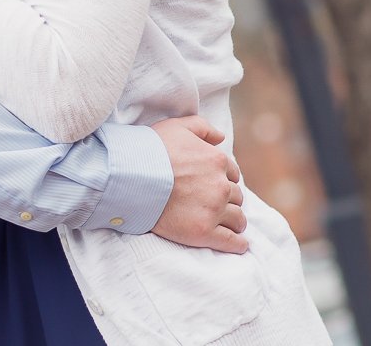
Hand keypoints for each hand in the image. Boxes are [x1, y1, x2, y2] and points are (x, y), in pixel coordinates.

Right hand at [150, 116, 248, 253]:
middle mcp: (220, 186)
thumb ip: (202, 128)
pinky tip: (239, 244)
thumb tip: (220, 138)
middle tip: (213, 203)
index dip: (223, 178)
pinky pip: (231, 241)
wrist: (130, 176)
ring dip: (234, 220)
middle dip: (228, 199)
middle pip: (235, 196)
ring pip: (237, 218)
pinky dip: (238, 244)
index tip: (213, 184)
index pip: (232, 173)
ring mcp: (213, 211)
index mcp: (217, 161)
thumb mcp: (177, 126)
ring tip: (228, 223)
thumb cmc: (151, 149)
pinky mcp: (204, 232)